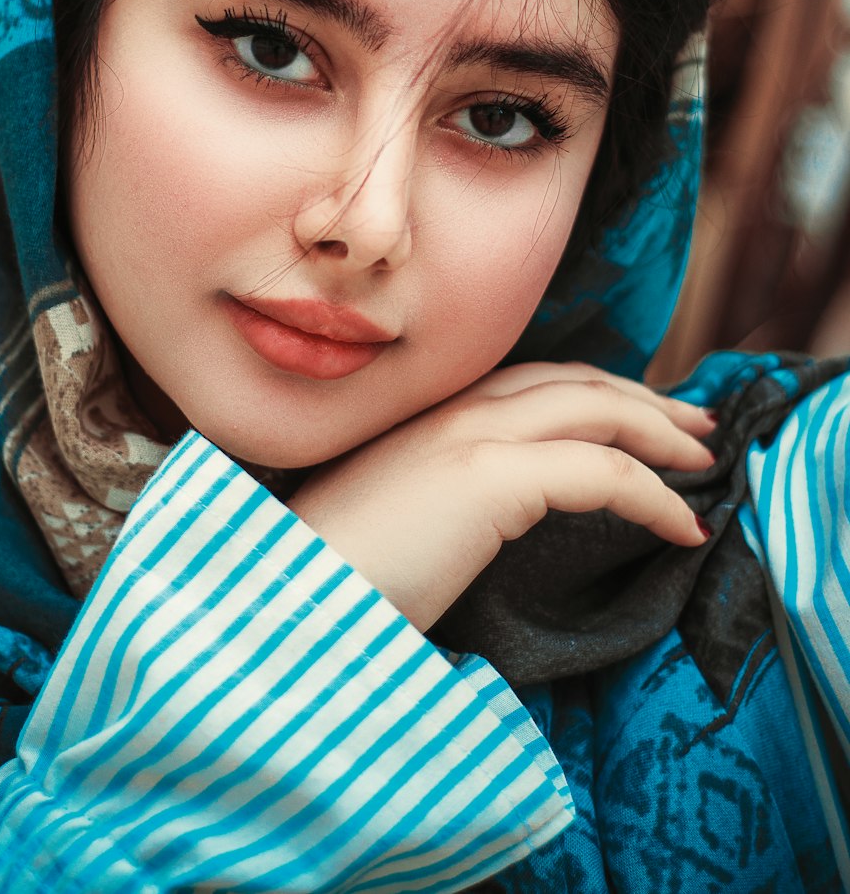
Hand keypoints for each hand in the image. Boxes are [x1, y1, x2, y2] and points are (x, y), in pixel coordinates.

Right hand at [288, 361, 715, 632]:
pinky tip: (682, 526)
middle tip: (693, 426)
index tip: (639, 416)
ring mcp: (469, 436)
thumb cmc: (326, 576)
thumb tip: (476, 517)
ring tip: (702, 462)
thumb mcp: (388, 518)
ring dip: (660, 432)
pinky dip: (654, 494)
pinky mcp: (488, 478)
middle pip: (573, 383)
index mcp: (425, 416)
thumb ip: (432, 497)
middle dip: (642, 399)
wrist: (279, 599)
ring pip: (595, 410)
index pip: (530, 382)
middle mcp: (450, 410)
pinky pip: (602, 473)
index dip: (593, 393)